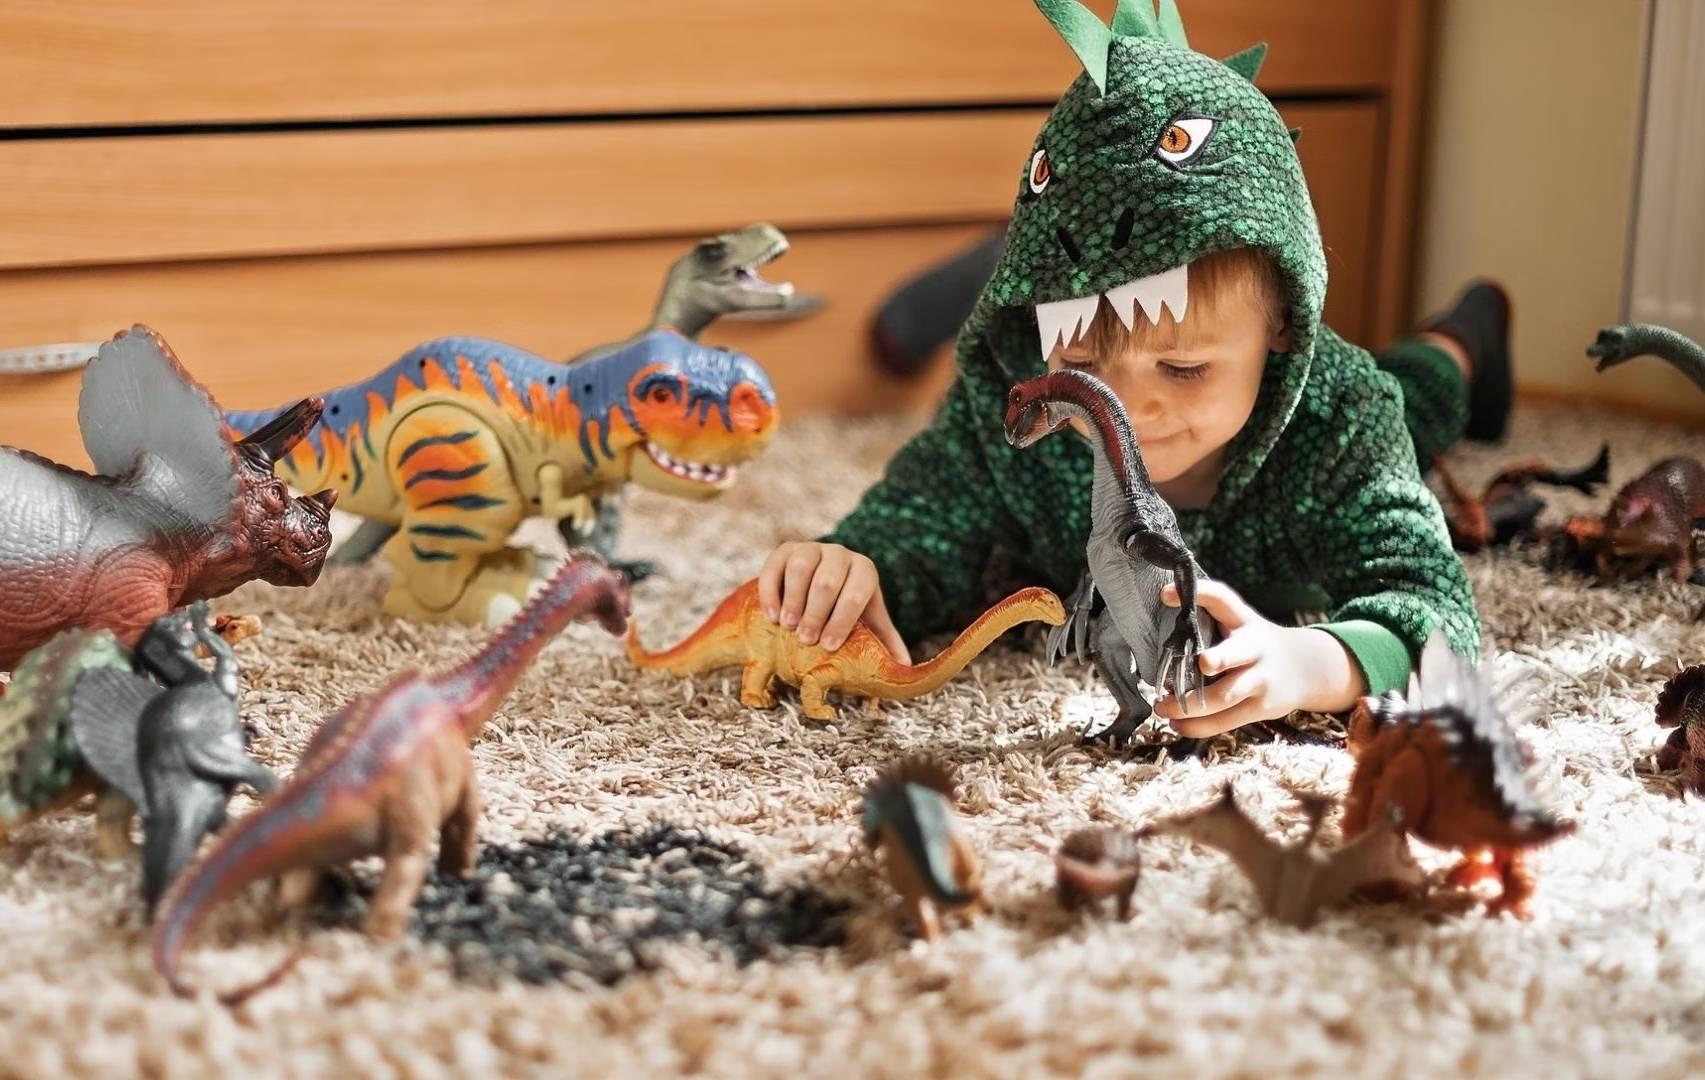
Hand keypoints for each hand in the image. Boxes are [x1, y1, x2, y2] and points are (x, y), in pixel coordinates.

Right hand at [757, 542, 909, 662]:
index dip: (843, 620)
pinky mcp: (785, 550)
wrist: (819, 581)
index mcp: (864, 570)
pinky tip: (771, 616)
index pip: (856, 593)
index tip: (829, 646)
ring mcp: (811, 548)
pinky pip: (775, 566)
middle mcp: (840, 554)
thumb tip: (904, 666)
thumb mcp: (867, 621)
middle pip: (828, 581)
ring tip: (788, 626)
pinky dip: (772, 592)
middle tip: (807, 640)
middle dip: (817, 614)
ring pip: (801, 568)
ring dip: (794, 600)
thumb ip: (884, 641)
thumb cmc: (845, 608)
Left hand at [1152, 580, 1365, 735]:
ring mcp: (1260, 681)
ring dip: (1188, 705)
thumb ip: (1210, 623)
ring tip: (1161, 706)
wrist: (1307, 669)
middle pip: (1236, 654)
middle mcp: (1255, 649)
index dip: (1199, 594)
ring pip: (1224, 696)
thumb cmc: (1255, 644)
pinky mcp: (1260, 708)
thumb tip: (1162, 631)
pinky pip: (1225, 722)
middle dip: (1220, 658)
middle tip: (1202, 663)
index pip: (1222, 600)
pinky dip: (1198, 726)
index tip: (1165, 594)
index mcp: (1244, 621)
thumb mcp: (1240, 624)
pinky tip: (1177, 724)